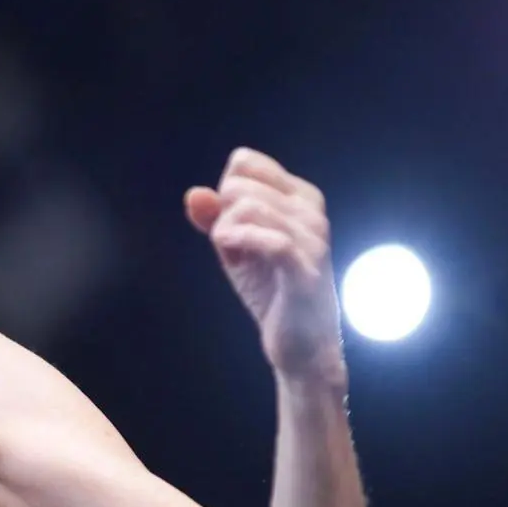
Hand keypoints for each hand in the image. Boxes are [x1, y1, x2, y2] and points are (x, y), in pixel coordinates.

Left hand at [184, 148, 344, 384]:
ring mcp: (313, 239)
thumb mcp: (236, 247)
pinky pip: (271, 239)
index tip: (231, 223)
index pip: (245, 163)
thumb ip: (215, 217)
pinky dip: (241, 241)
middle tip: (230, 245)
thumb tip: (194, 194)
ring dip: (226, 232)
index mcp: (299, 196)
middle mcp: (311, 211)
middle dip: (222, 214)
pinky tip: (234, 255)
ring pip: (250, 208)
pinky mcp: (306, 269)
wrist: (300, 343)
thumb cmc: (270, 290)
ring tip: (233, 254)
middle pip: (240, 185)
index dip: (223, 192)